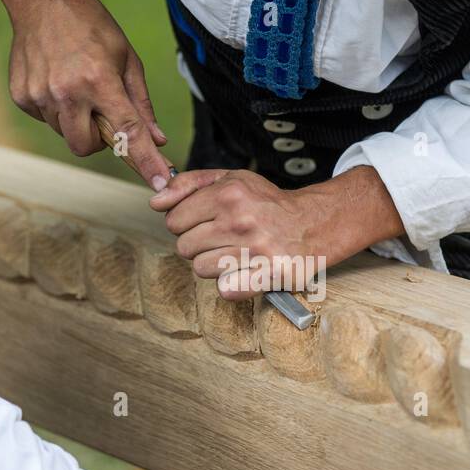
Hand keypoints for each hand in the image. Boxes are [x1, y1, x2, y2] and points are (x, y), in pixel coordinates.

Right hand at [0, 0, 173, 189]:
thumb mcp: (127, 59)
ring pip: (64, 133)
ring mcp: (40, 95)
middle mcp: (67, 92)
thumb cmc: (92, 27)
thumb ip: (141, 105)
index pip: (127, 132)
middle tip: (101, 111)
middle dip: (97, 140)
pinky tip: (56, 79)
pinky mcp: (21, 96)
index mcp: (99, 81)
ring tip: (76, 84)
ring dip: (75, 120)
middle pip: (86, 147)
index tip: (159, 183)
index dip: (145, 161)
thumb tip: (157, 140)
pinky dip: (55, 109)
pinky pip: (45, 120)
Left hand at [149, 167, 405, 298]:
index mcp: (228, 194)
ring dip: (213, 266)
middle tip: (221, 240)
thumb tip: (155, 201)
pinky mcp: (269, 274)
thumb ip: (189, 184)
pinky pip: (226, 290)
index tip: (203, 224)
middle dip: (198, 245)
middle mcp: (240, 220)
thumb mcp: (231, 179)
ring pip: (201, 269)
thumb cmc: (268, 203)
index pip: (174, 220)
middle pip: (184, 247)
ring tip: (233, 255)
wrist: (314, 222)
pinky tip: (243, 273)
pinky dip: (231, 285)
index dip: (184, 224)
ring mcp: (255, 249)